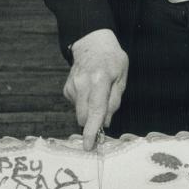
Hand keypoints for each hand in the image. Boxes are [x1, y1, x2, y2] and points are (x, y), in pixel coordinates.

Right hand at [63, 29, 128, 150]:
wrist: (92, 43)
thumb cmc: (112, 59)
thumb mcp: (121, 77)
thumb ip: (114, 101)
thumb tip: (105, 122)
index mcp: (100, 80)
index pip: (96, 110)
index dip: (92, 130)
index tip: (89, 145)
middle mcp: (82, 83)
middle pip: (84, 116)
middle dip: (93, 123)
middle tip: (104, 120)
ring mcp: (72, 85)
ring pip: (80, 112)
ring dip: (90, 112)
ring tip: (99, 95)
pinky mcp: (67, 88)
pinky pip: (76, 105)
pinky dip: (84, 104)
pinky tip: (90, 91)